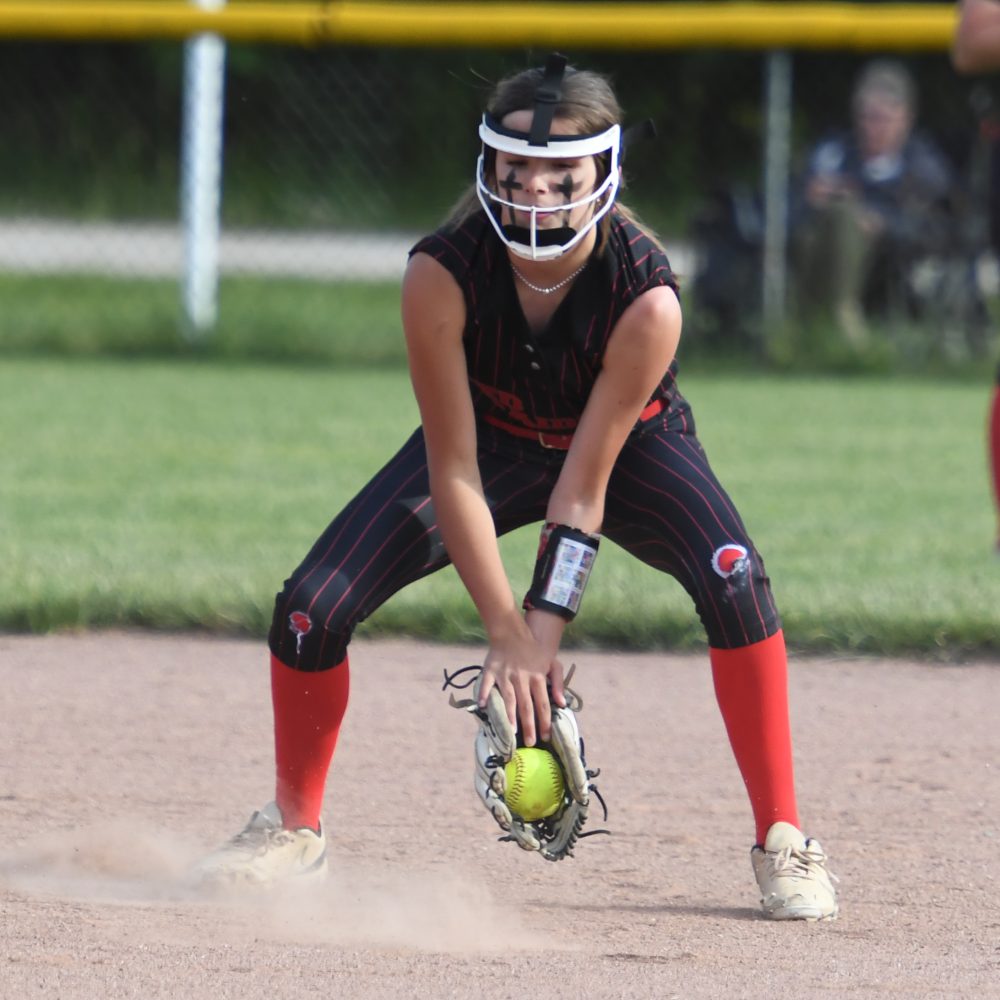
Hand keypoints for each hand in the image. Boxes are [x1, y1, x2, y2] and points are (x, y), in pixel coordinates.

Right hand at [477, 631, 563, 745]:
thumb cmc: (534, 651)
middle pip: (526, 705)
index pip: (543, 704)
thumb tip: (562, 703)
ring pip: (509, 698)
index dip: (545, 721)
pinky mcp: (491, 671)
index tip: (545, 737)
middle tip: (529, 742)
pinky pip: (487, 684)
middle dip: (529, 726)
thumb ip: (558, 683)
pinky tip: (482, 705)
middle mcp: (522, 678)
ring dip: (510, 715)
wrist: (513, 632)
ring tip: (511, 732)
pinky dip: (483, 693)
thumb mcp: (552, 663)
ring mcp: (506, 675)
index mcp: (538, 677)